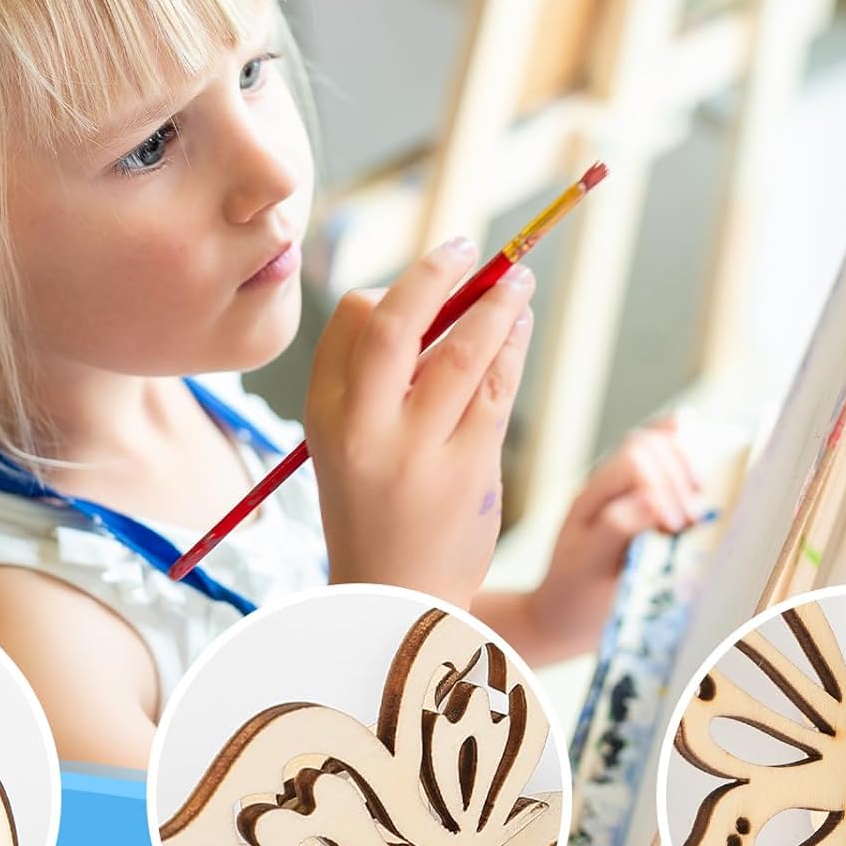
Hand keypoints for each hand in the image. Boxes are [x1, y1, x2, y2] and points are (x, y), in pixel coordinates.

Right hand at [306, 236, 534, 610]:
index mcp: (326, 414)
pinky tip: (519, 328)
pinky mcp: (470, 467)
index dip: (396, 289)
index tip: (432, 276)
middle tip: (469, 245)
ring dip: (496, 304)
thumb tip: (429, 301)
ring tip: (518, 282)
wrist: (397, 600)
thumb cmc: (373, 510)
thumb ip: (371, 380)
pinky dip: (512, 348)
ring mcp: (419, 449)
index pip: (354, 322)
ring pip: (462, 349)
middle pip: (398, 323)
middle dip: (436, 272)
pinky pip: (496, 388)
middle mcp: (365, 427)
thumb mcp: (344, 444)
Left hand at [530, 418, 705, 652]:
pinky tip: (693, 454)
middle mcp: (605, 486)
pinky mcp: (641, 500)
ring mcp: (623, 489)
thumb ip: (614, 530)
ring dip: (683, 466)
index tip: (675, 527)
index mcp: (590, 498)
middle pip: (647, 447)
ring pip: (655, 447)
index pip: (633, 462)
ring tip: (697, 500)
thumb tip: (651, 500)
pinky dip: (679, 454)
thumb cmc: (575, 595)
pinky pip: (660, 462)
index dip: (662, 487)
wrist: (564, 614)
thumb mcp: (588, 568)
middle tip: (692, 521)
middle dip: (677, 478)